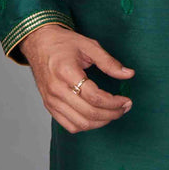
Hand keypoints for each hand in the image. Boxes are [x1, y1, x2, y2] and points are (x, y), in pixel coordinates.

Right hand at [18, 24, 134, 133]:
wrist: (39, 43)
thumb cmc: (63, 43)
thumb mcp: (89, 45)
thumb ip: (108, 62)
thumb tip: (129, 74)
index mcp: (67, 72)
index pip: (94, 97)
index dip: (114, 102)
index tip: (126, 100)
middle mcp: (57, 90)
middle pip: (89, 113)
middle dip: (112, 114)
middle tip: (125, 107)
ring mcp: (51, 100)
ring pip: (80, 124)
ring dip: (101, 122)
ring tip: (114, 113)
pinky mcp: (49, 106)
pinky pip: (69, 125)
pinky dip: (86, 126)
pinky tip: (97, 117)